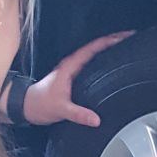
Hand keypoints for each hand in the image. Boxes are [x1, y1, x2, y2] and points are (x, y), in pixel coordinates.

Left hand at [19, 31, 134, 126]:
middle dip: (113, 41)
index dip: (109, 41)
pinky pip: (92, 64)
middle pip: (96, 48)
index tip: (124, 37)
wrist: (26, 106)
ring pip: (94, 55)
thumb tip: (96, 119)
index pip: (93, 49)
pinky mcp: (74, 77)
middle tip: (130, 39)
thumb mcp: (60, 110)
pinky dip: (103, 60)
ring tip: (125, 47)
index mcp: (70, 67)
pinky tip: (111, 64)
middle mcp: (72, 65)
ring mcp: (73, 70)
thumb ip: (78, 114)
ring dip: (108, 49)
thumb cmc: (39, 104)